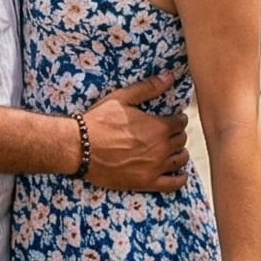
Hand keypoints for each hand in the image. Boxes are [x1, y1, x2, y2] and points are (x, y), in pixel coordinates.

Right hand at [82, 69, 187, 192]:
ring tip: (173, 150)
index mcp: (158, 127)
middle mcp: (161, 148)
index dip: (178, 119)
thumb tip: (169, 76)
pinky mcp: (146, 183)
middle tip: (170, 133)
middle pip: (181, 140)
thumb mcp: (122, 98)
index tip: (174, 118)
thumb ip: (148, 88)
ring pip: (180, 160)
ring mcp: (155, 167)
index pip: (180, 123)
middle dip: (178, 134)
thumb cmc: (99, 120)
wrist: (80, 147)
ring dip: (180, 153)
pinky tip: (180, 174)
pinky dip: (180, 179)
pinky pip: (173, 184)